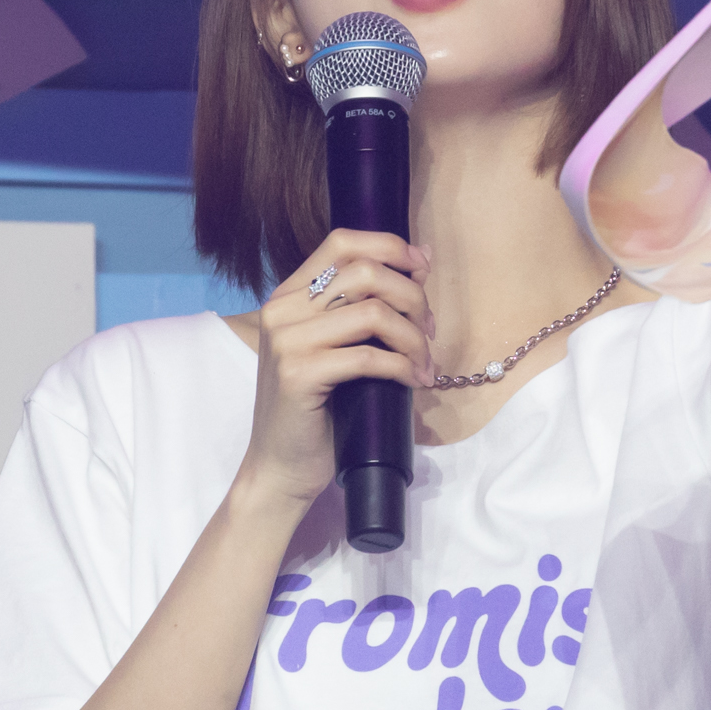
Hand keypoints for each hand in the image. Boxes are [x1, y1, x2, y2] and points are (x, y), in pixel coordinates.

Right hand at [233, 230, 433, 512]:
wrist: (280, 467)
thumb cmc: (317, 410)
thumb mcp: (335, 348)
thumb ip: (364, 308)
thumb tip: (420, 260)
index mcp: (288, 295)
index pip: (342, 242)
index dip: (390, 247)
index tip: (422, 269)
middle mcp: (281, 309)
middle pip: (365, 273)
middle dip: (413, 298)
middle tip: (430, 332)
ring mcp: (286, 341)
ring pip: (373, 313)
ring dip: (413, 338)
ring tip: (426, 364)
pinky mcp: (298, 374)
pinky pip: (368, 357)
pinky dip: (403, 367)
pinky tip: (415, 381)